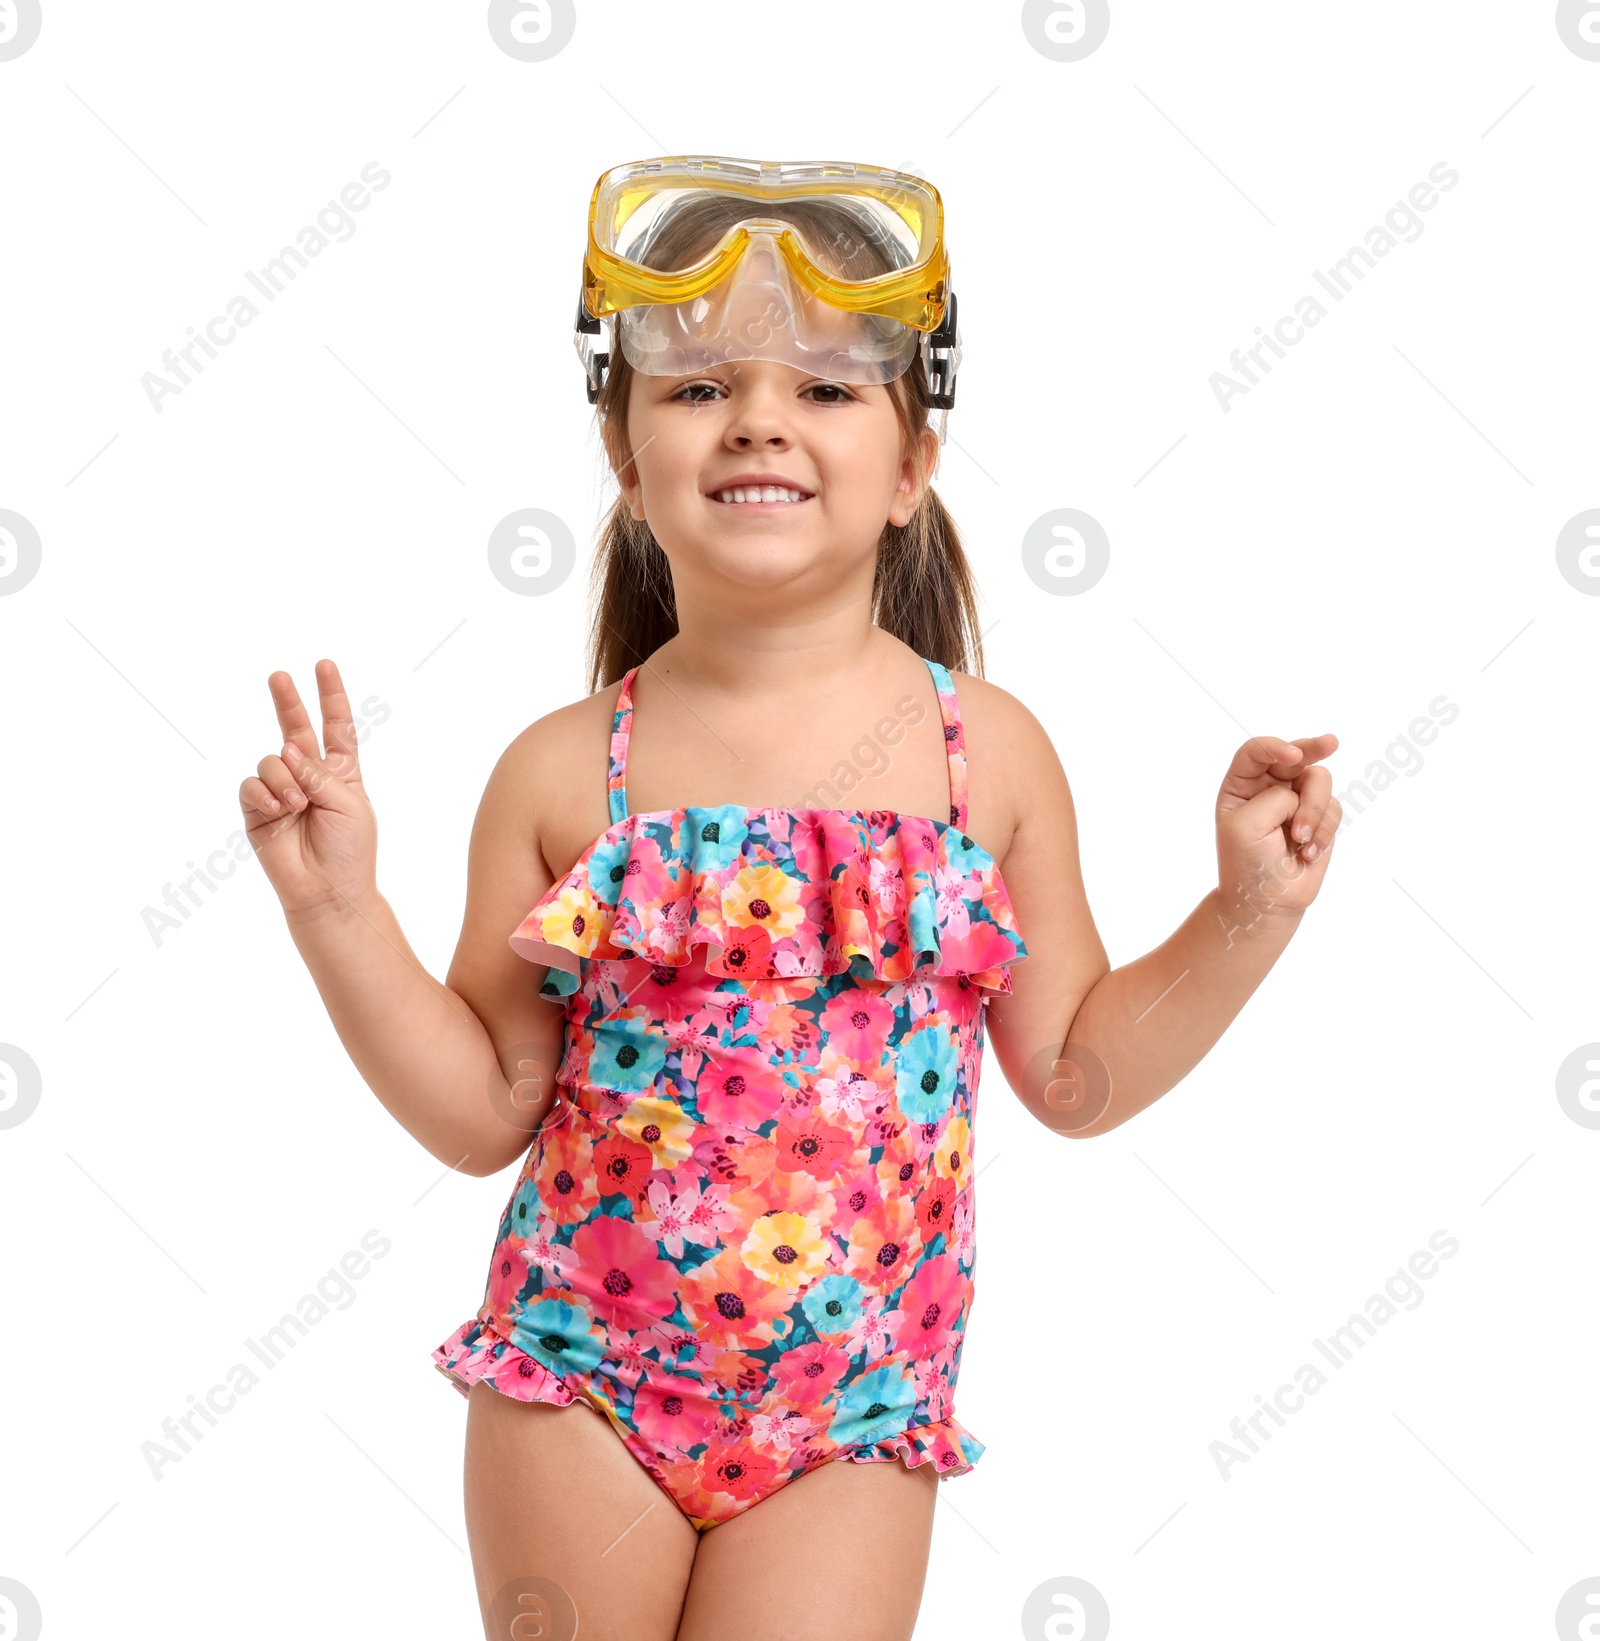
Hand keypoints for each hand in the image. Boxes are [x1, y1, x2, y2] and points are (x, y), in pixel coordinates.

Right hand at [238, 659, 378, 919]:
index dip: (331, 696)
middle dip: (287, 701)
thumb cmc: (349, 849)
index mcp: (339, 771)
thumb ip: (319, 773)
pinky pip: (253, 786)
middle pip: (295, 728)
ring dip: (284, 780)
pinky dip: (266, 795)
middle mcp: (308, 775)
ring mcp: (281, 791)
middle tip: (278, 675)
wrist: (327, 890)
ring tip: (297, 807)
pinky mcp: (257, 809)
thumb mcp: (349, 803)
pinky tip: (279, 813)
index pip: (336, 726)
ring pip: (271, 760)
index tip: (324, 664)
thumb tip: (287, 751)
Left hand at [1214, 734, 1340, 926]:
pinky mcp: (1320, 818)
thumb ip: (1277, 798)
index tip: (1292, 757)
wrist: (1267, 903)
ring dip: (1314, 810)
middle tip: (1331, 743)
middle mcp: (1269, 787)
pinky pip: (1334, 808)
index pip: (1255, 752)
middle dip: (1313, 747)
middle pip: (1295, 754)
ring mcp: (1297, 800)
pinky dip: (1323, 831)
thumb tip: (1306, 793)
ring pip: (1319, 781)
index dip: (1274, 747)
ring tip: (1300, 840)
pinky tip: (1308, 853)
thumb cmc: (1247, 864)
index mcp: (1241, 785)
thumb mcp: (1247, 826)